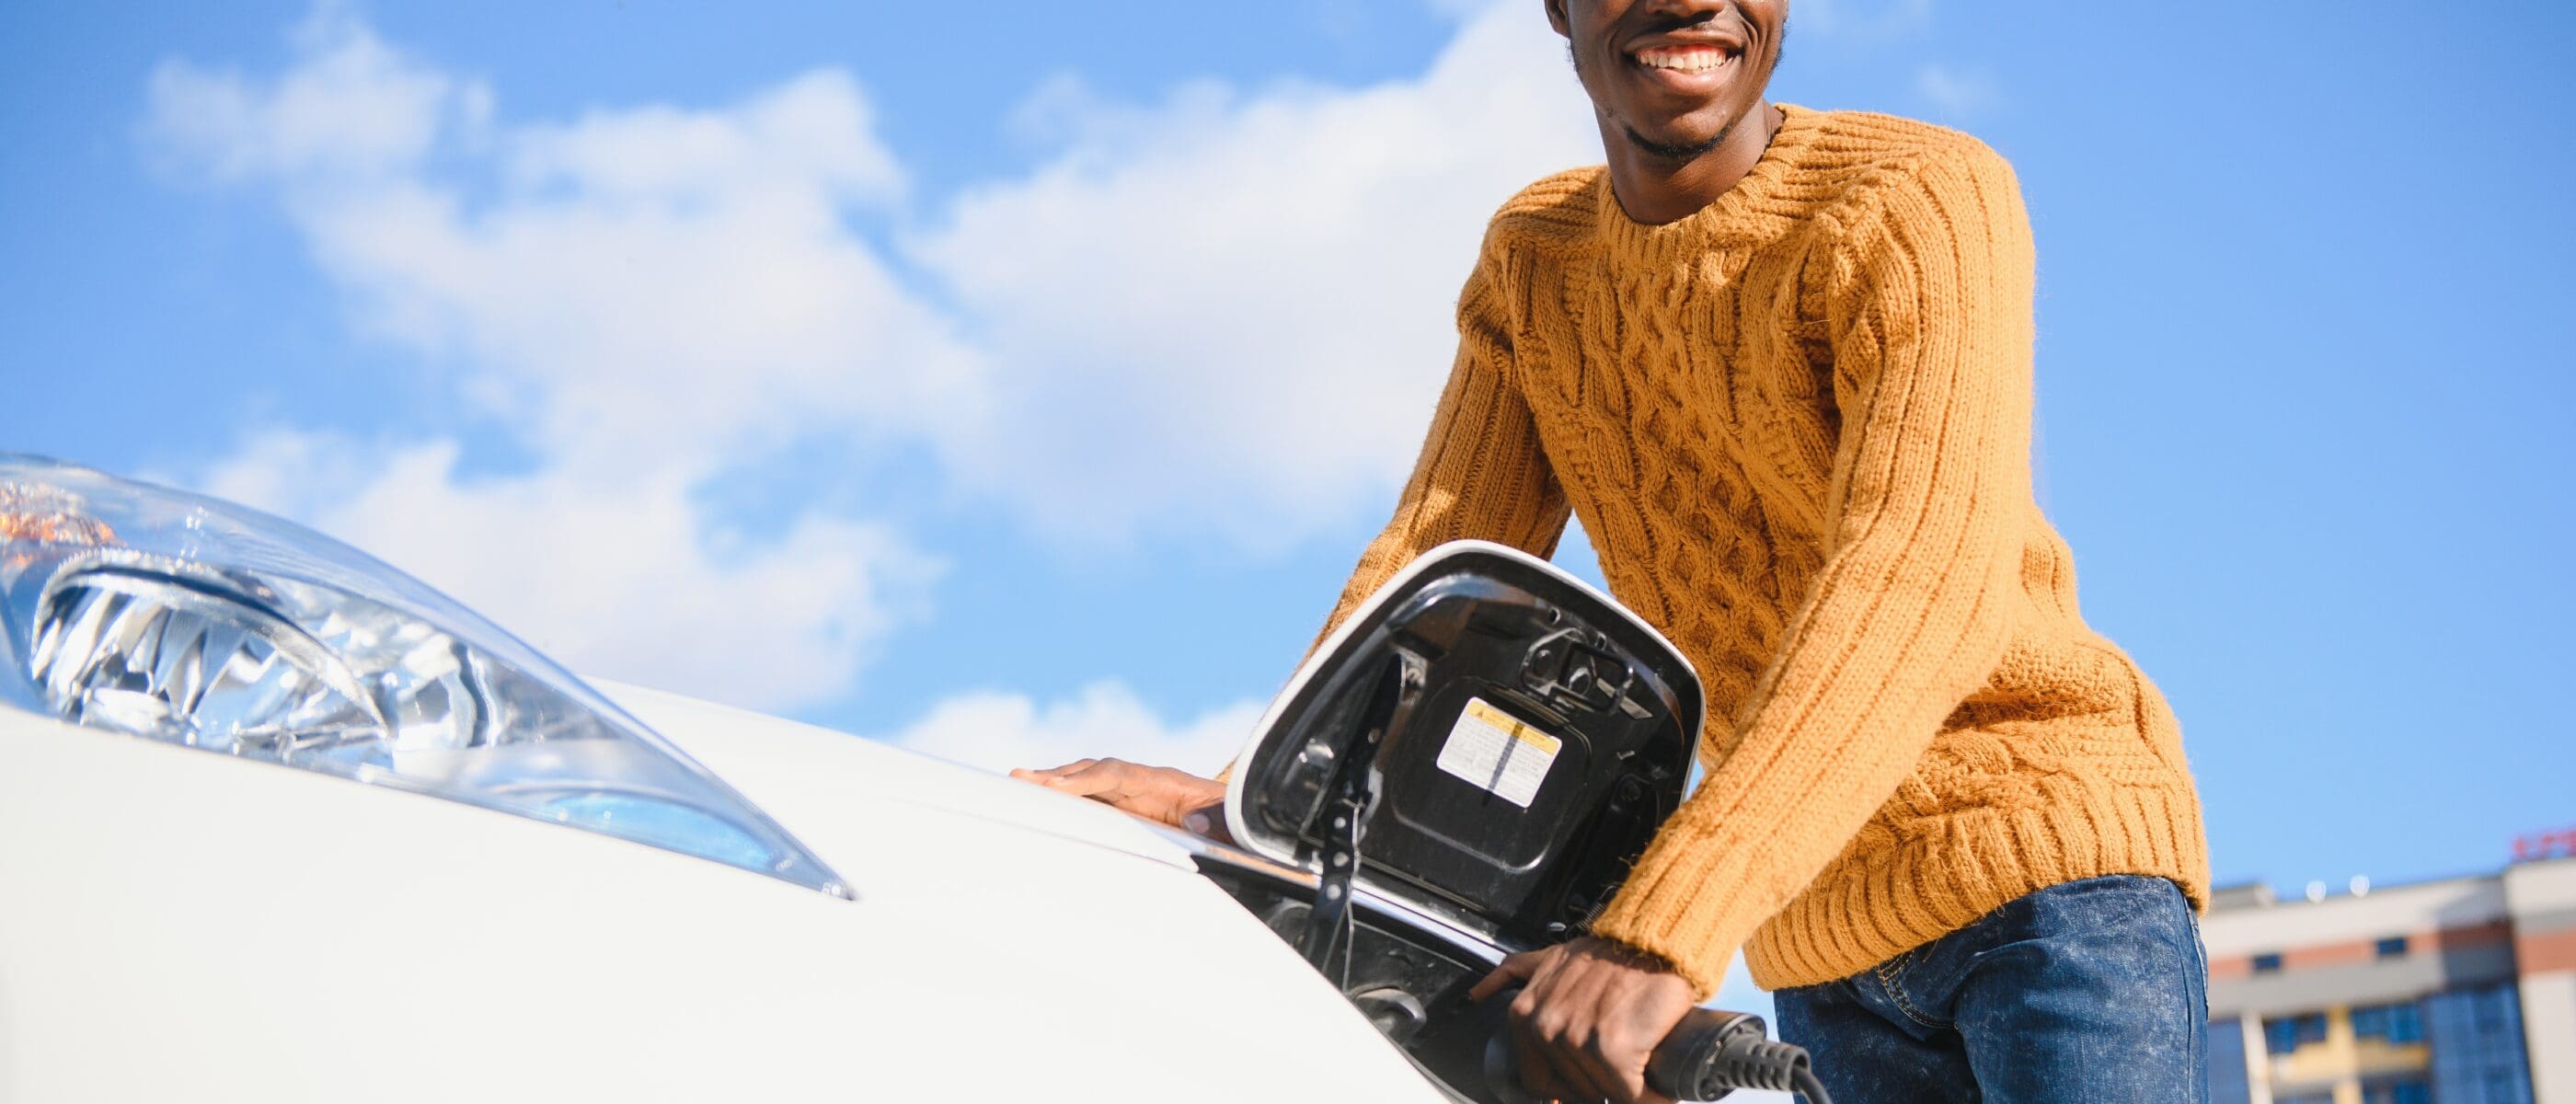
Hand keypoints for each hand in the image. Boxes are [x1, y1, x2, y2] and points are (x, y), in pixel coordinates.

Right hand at [1010, 758, 1227, 837]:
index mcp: (1168, 783)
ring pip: (1089, 780)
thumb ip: (1219, 821)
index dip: (1088, 779)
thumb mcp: (1235, 823)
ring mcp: (1135, 792)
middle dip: (1058, 776)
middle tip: (1019, 778)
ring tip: (1018, 782)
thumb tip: (1197, 821)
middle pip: (1095, 772)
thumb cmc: (1236, 820)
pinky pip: (1093, 796)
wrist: (1241, 816)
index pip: (1120, 775)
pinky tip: (1039, 798)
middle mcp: (1145, 782)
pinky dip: (1066, 795)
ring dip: (1055, 782)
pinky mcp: (1130, 805)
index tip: (1057, 787)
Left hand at [1468, 936, 1695, 1103]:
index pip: (1536, 1080)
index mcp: (1524, 1014)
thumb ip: (1513, 974)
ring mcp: (1576, 1039)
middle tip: (1621, 1061)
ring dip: (1623, 1086)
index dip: (1563, 1087)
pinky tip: (1653, 1075)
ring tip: (1637, 1059)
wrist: (1651, 942)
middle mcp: (1544, 1027)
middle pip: (1573, 1090)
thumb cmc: (1608, 953)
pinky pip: (1630, 1095)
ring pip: (1602, 1093)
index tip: (1585, 1080)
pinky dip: (1649, 1093)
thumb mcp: (1547, 958)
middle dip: (1600, 1083)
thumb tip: (1478, 995)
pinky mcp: (1611, 1049)